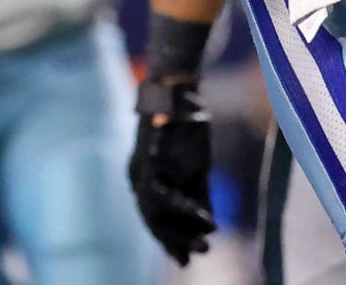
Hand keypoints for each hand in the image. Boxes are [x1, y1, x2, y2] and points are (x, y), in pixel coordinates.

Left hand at [128, 76, 216, 261]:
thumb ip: (198, 195)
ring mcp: (140, 169)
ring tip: (206, 243)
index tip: (186, 259)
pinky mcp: (148, 159)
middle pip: (152, 221)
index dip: (171, 240)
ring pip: (155, 213)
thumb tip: (209, 224)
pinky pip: (163, 195)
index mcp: (144, 179)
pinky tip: (204, 220)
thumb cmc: (188, 122)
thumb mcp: (197, 164)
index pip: (155, 219)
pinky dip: (185, 210)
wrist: (179, 86)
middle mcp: (137, 178)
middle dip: (177, 241)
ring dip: (182, 231)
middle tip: (200, 254)